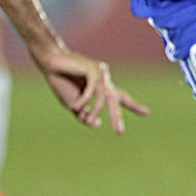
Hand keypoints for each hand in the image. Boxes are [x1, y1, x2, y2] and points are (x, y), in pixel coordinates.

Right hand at [33, 45, 147, 133]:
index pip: (120, 97)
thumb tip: (97, 125)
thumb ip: (84, 115)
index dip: (133, 105)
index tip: (146, 113)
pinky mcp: (94, 69)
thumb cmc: (60, 81)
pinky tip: (76, 106)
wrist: (49, 62)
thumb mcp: (73, 105)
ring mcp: (100, 73)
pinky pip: (93, 91)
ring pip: (103, 98)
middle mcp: (104, 79)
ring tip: (87, 119)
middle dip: (116, 117)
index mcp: (101, 87)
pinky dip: (84, 100)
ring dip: (95, 111)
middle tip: (119, 133)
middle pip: (115, 100)